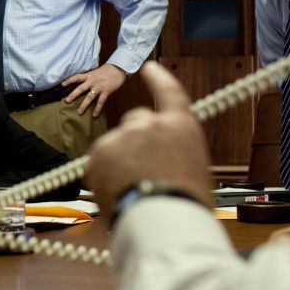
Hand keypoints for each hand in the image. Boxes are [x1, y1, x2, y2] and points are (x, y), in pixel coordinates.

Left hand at [62, 63, 126, 116]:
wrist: (118, 68)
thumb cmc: (106, 71)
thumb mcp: (95, 72)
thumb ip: (88, 78)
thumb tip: (81, 83)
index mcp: (89, 75)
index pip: (76, 77)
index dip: (68, 80)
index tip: (61, 85)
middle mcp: (92, 81)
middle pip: (80, 88)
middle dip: (73, 95)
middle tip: (66, 101)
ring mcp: (99, 86)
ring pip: (90, 97)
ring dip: (84, 105)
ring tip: (79, 112)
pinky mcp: (106, 91)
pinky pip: (101, 101)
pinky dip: (97, 109)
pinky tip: (94, 115)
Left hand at [86, 62, 212, 215]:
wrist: (162, 220)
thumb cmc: (182, 203)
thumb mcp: (191, 168)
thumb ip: (171, 150)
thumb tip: (157, 153)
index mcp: (181, 126)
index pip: (169, 92)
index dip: (158, 79)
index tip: (148, 68)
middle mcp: (151, 123)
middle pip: (135, 120)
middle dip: (134, 139)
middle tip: (141, 168)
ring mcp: (123, 136)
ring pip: (114, 143)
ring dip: (118, 160)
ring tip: (132, 188)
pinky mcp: (100, 151)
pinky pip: (98, 161)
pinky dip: (103, 174)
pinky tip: (117, 191)